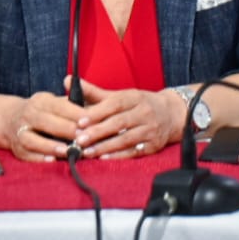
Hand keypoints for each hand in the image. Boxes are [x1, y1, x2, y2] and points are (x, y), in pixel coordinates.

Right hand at [0, 90, 83, 161]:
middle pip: (45, 121)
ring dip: (51, 146)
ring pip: (33, 139)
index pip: (58, 105)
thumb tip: (95, 110)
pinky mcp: (17, 148)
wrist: (11, 118)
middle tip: (82, 137)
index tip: (88, 121)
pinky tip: (53, 160)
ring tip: (68, 151)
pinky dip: (39, 158)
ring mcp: (20, 132)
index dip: (73, 113)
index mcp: (41, 101)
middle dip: (65, 129)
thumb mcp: (54, 102)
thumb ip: (73, 105)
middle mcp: (28, 115)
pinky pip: (27, 154)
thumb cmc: (44, 111)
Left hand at [67, 77, 181, 158]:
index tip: (80, 122)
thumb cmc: (139, 104)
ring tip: (87, 152)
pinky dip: (118, 156)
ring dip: (105, 147)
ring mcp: (150, 129)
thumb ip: (93, 92)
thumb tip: (67, 81)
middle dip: (98, 132)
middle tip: (79, 140)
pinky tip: (103, 159)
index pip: (115, 104)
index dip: (97, 113)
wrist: (171, 114)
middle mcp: (144, 112)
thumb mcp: (120, 95)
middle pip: (119, 122)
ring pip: (126, 139)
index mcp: (134, 97)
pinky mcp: (153, 145)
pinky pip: (134, 151)